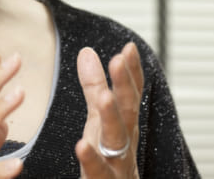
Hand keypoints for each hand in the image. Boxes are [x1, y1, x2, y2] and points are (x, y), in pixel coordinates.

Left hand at [75, 43, 143, 178]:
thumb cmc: (107, 160)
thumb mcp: (98, 120)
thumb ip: (94, 87)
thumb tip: (87, 52)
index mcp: (124, 125)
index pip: (131, 94)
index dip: (131, 72)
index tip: (129, 47)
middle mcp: (124, 143)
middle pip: (128, 112)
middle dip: (124, 86)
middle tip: (118, 60)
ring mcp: (117, 164)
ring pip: (117, 140)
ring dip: (112, 117)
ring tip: (104, 96)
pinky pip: (98, 172)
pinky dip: (91, 159)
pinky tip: (81, 145)